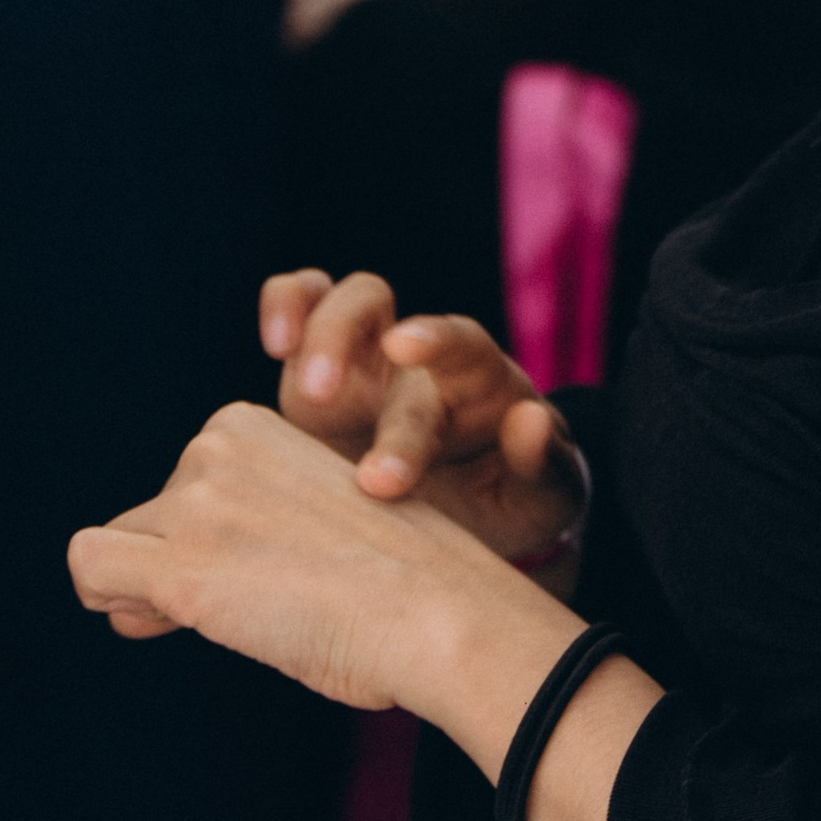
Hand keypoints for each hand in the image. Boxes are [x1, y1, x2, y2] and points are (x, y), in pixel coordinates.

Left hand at [69, 399, 494, 708]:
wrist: (442, 614)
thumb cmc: (396, 587)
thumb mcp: (311, 524)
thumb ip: (233, 531)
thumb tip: (119, 597)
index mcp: (251, 426)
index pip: (184, 489)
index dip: (210, 543)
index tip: (276, 563)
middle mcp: (213, 447)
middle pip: (148, 520)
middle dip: (175, 568)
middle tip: (258, 600)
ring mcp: (195, 505)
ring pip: (113, 548)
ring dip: (150, 592)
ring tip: (236, 612)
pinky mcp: (181, 570)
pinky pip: (90, 571)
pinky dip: (113, 602)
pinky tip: (170, 619)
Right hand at [263, 275, 584, 568]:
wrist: (465, 521)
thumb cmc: (509, 503)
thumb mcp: (543, 500)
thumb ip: (544, 467)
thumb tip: (532, 421)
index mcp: (477, 380)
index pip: (460, 343)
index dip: (433, 337)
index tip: (404, 346)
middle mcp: (416, 360)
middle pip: (383, 321)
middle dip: (347, 356)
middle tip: (346, 439)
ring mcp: (364, 361)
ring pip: (337, 298)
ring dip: (317, 331)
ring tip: (306, 390)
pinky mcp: (314, 378)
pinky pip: (298, 307)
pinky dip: (283, 305)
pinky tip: (277, 343)